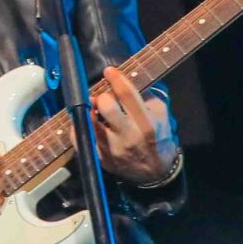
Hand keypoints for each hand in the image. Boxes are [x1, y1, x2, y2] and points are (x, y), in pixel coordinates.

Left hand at [92, 66, 177, 185]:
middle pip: (106, 107)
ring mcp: (111, 149)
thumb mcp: (161, 116)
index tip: (109, 71)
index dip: (116, 79)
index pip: (128, 95)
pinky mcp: (99, 158)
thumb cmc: (157, 138)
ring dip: (90, 110)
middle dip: (103, 97)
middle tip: (103, 97)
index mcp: (146, 124)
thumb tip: (127, 81)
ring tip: (94, 108)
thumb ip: (148, 97)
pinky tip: (88, 121)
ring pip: (90, 122)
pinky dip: (81, 126)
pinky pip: (81, 137)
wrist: (154, 172)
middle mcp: (128, 136)